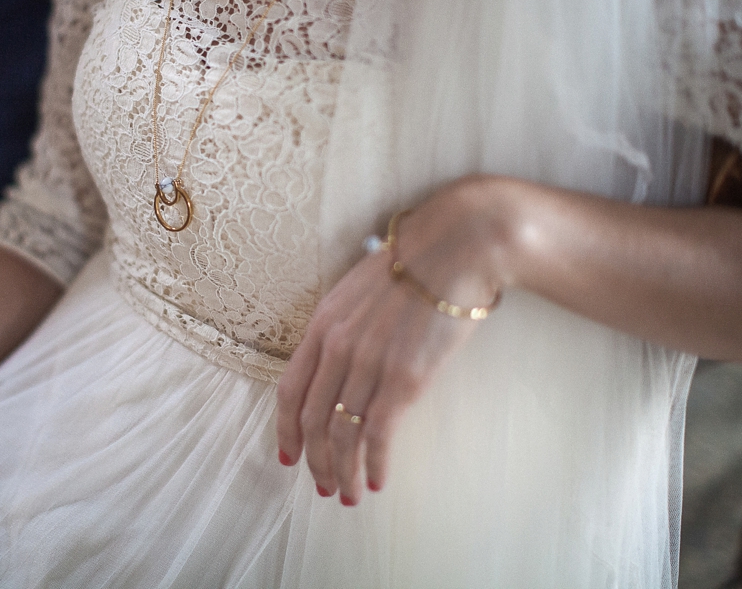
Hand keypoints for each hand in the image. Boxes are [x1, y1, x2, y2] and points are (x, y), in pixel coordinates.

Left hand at [275, 176, 512, 505]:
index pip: (289, 389)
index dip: (285, 428)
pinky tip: (378, 480)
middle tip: (323, 486)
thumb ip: (343, 324)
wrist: (456, 247)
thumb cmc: (415, 263)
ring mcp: (369, 364)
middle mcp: (337, 347)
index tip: (288, 454)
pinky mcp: (404, 379)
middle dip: (315, 460)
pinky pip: (379, 433)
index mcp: (322, 325)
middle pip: (312, 420)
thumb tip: (340, 356)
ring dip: (343, 471)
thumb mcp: (359, 289)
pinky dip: (375, 463)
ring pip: (342, 433)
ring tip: (348, 494)